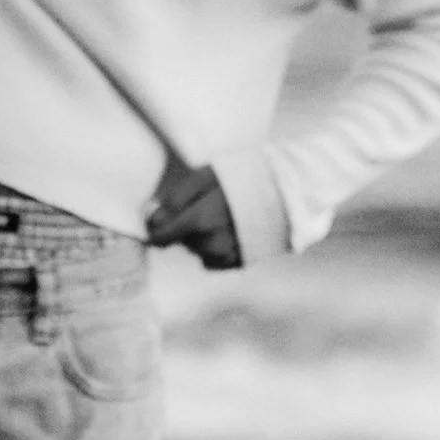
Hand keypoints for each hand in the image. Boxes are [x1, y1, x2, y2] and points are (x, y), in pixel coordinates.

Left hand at [146, 155, 241, 271]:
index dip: (155, 228)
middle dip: (185, 226)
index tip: (157, 219)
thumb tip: (153, 215)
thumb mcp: (206, 175)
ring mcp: (226, 257)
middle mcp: (212, 244)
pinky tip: (230, 230)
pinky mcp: (238, 264)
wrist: (286, 192)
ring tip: (221, 217)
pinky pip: (213, 260)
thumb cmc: (244, 178)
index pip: (162, 235)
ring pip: (197, 250)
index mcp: (201, 220)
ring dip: (201, 237)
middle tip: (205, 206)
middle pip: (181, 241)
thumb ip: (176, 196)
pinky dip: (215, 247)